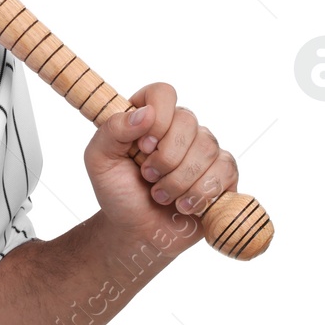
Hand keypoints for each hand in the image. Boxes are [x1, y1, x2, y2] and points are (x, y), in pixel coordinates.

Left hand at [83, 81, 238, 255]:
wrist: (137, 231)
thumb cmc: (117, 192)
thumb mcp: (99, 160)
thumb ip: (112, 130)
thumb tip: (146, 113)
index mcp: (148, 116)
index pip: (162, 93)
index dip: (157, 118)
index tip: (143, 146)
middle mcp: (179, 128)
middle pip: (187, 121)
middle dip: (165, 158)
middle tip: (148, 177)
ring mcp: (204, 149)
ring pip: (206, 149)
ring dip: (179, 181)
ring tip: (160, 196)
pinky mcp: (223, 173)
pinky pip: (225, 170)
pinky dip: (200, 193)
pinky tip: (183, 206)